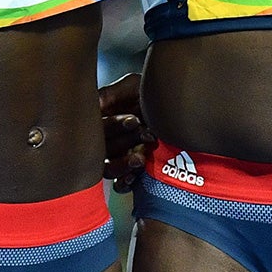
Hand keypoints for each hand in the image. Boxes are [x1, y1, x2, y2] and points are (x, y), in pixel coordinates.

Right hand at [99, 73, 153, 191]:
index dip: (114, 125)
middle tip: (146, 135)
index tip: (134, 120)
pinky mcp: (129, 172)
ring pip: (107, 169)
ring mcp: (117, 157)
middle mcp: (107, 139)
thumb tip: (93, 104)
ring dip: (122, 165)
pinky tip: (134, 176)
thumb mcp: (134, 86)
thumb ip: (112, 93)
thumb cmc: (153, 95)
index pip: (98, 127)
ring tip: (140, 159)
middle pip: (102, 149)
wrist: (178, 110)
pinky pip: (118, 185)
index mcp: (103, 119)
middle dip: (125, 142)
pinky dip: (123, 183)